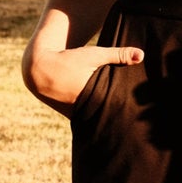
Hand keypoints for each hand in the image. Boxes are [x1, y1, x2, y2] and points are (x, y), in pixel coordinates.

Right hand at [23, 40, 143, 116]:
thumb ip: (118, 55)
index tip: (142, 114)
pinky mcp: (72, 117)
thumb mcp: (93, 55)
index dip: (128, 110)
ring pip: (98, 120)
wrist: (38, 69)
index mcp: (91, 96)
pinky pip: (89, 120)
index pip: (116, 107)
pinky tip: (111, 123)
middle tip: (141, 123)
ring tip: (130, 127)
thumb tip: (142, 55)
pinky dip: (97, 119)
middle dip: (121, 118)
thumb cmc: (68, 59)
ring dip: (109, 120)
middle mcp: (83, 109)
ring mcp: (76, 115)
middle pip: (108, 116)